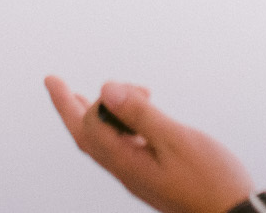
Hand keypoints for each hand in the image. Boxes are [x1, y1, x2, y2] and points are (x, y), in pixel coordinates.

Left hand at [44, 76, 254, 212]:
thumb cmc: (212, 182)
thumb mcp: (177, 140)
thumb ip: (140, 114)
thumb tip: (107, 90)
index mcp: (127, 164)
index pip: (93, 125)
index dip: (104, 99)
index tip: (133, 89)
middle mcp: (126, 172)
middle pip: (86, 138)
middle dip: (68, 108)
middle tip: (53, 82)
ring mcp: (138, 176)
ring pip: (103, 144)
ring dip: (91, 117)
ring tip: (79, 98)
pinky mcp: (152, 176)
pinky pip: (121, 148)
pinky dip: (116, 127)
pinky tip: (126, 120)